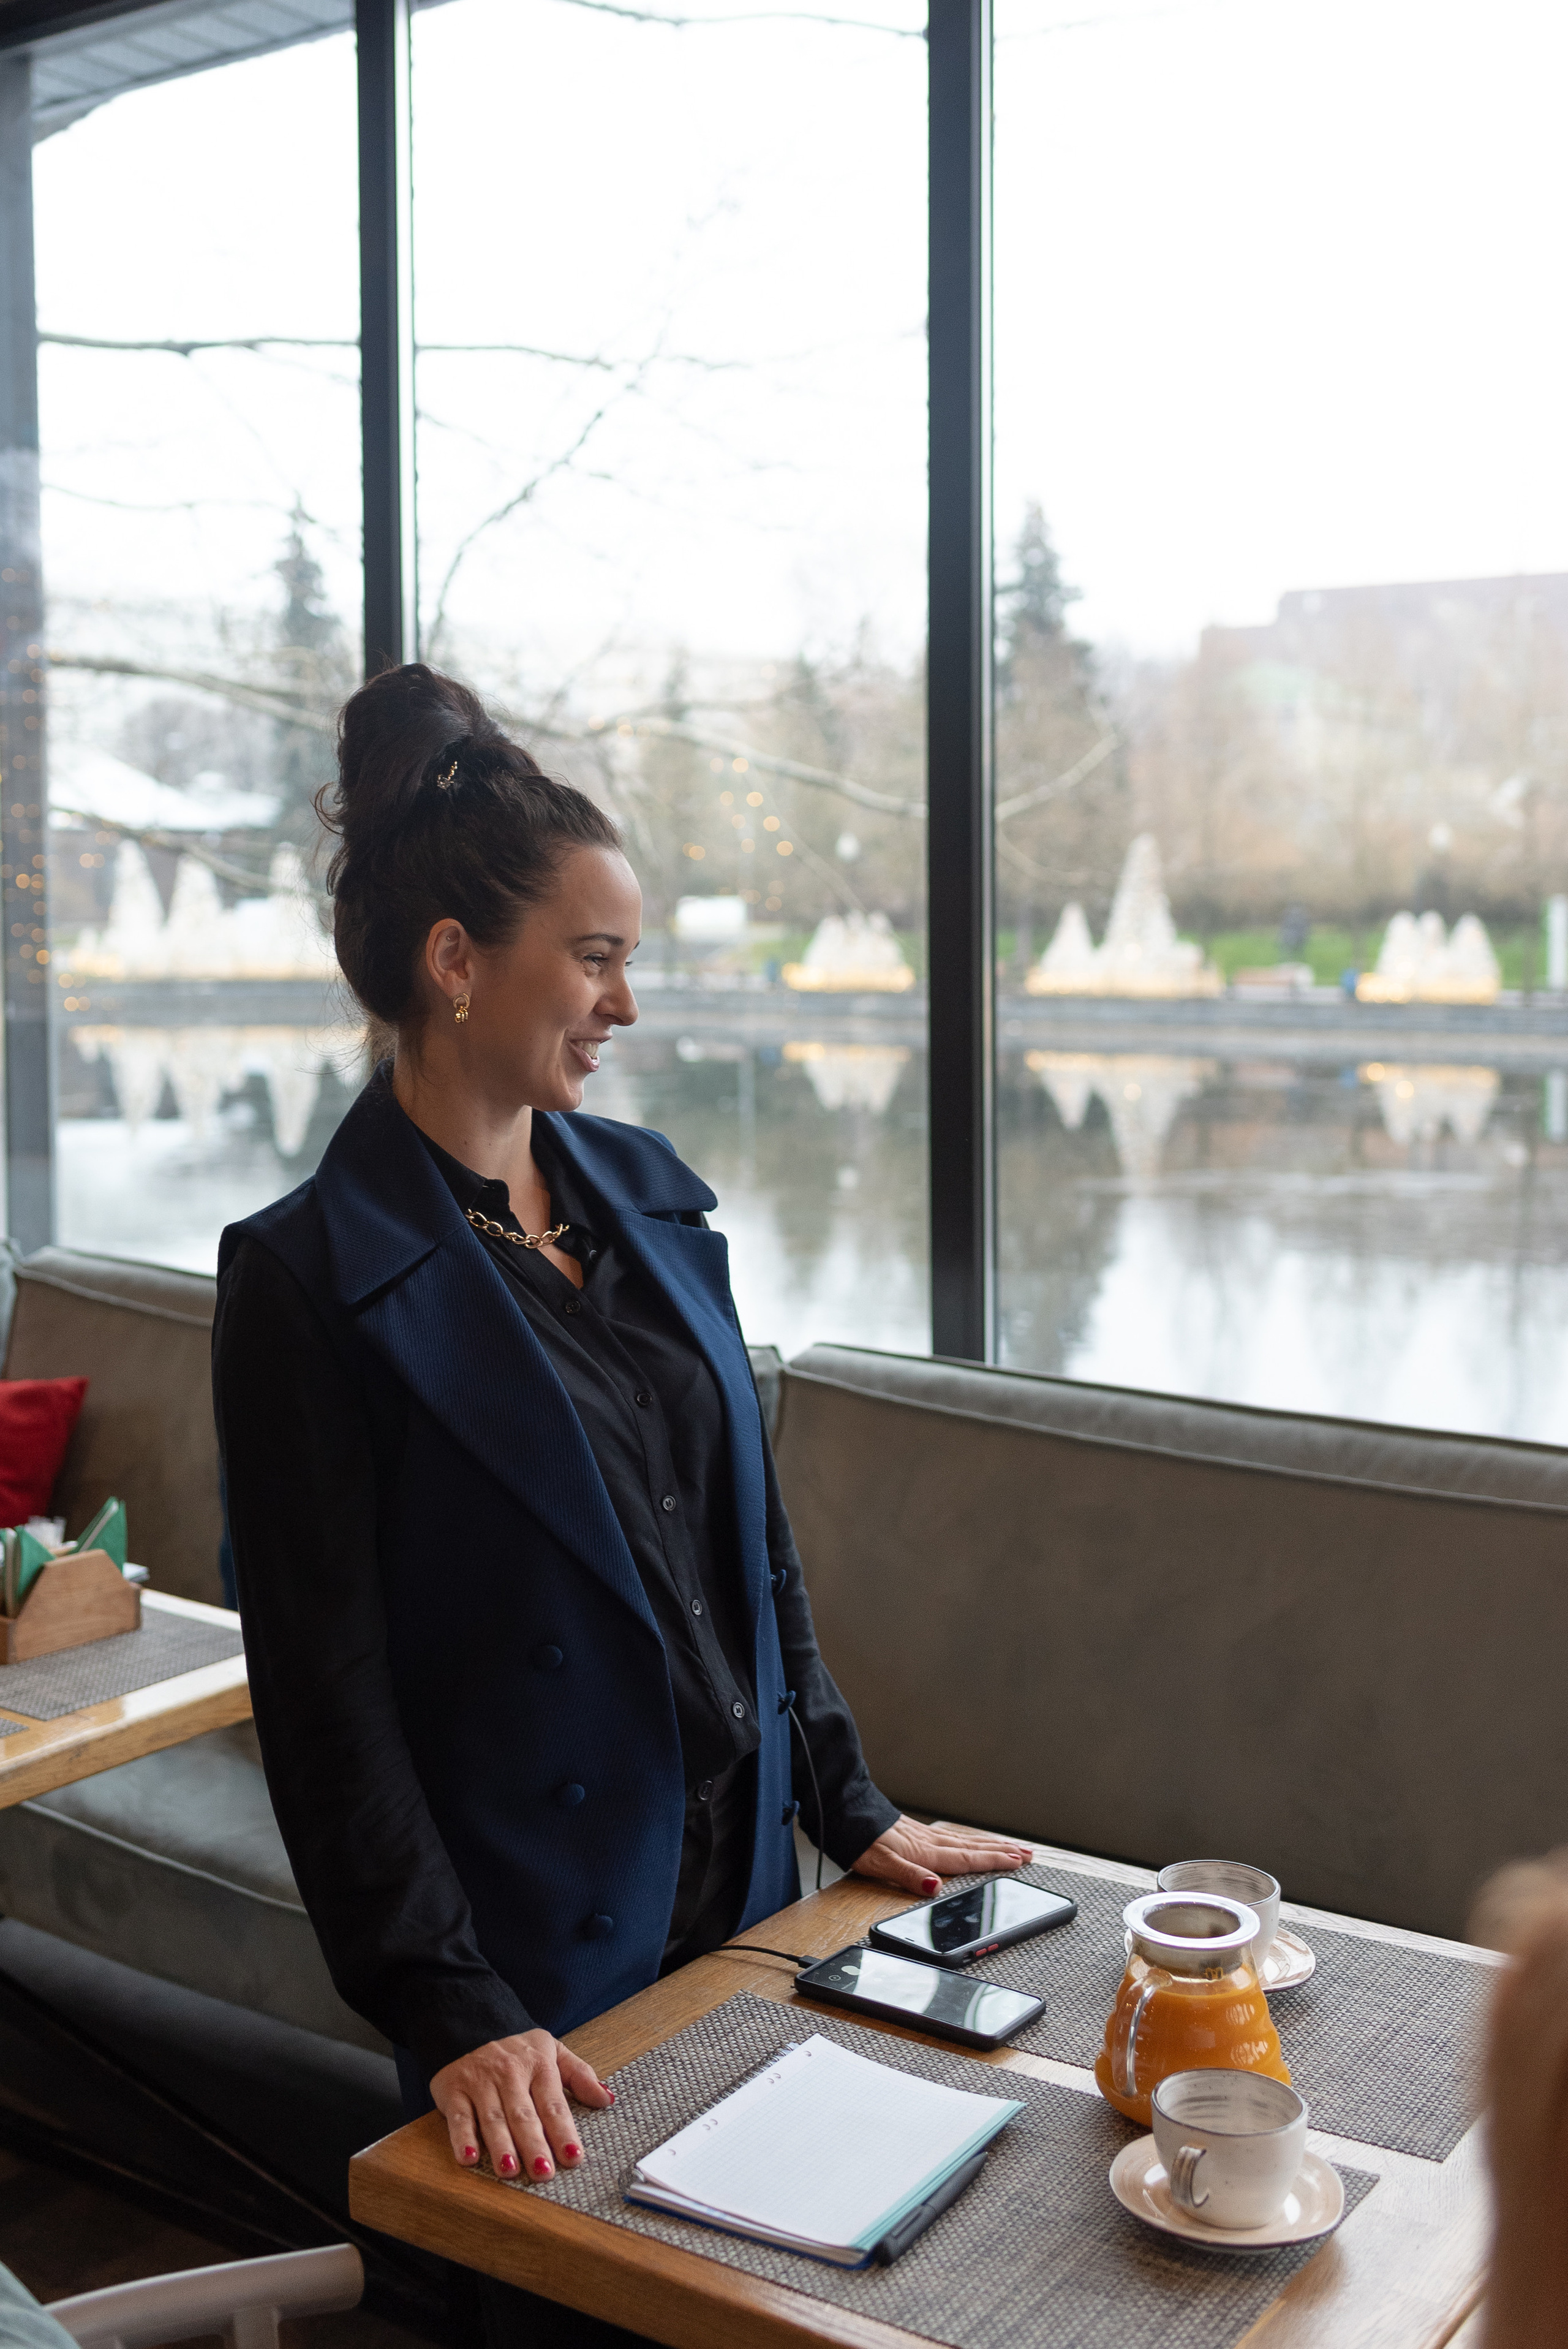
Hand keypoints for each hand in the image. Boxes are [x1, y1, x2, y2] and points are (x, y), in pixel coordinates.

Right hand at [430, 2028, 612, 2179]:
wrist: (470, 2024)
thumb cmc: (518, 2051)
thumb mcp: (553, 2052)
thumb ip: (580, 2076)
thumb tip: (607, 2099)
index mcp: (538, 2064)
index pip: (553, 2103)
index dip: (563, 2131)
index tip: (574, 2156)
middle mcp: (509, 2073)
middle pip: (523, 2114)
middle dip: (534, 2144)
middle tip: (544, 2173)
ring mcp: (480, 2081)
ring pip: (492, 2117)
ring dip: (501, 2145)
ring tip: (510, 2170)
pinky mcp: (453, 2090)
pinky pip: (458, 2116)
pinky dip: (462, 2138)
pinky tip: (468, 2158)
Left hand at [851, 1814, 1033, 1895]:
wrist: (845, 1815)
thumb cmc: (861, 1841)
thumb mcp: (881, 1864)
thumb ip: (909, 1875)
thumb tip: (935, 1889)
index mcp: (925, 1852)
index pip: (966, 1859)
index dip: (993, 1861)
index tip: (1018, 1861)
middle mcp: (929, 1842)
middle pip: (973, 1847)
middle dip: (1001, 1851)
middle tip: (1028, 1853)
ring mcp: (924, 1836)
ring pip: (965, 1841)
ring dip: (990, 1844)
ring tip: (1011, 1847)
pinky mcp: (915, 1833)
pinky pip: (952, 1838)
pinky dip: (969, 1841)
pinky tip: (971, 1842)